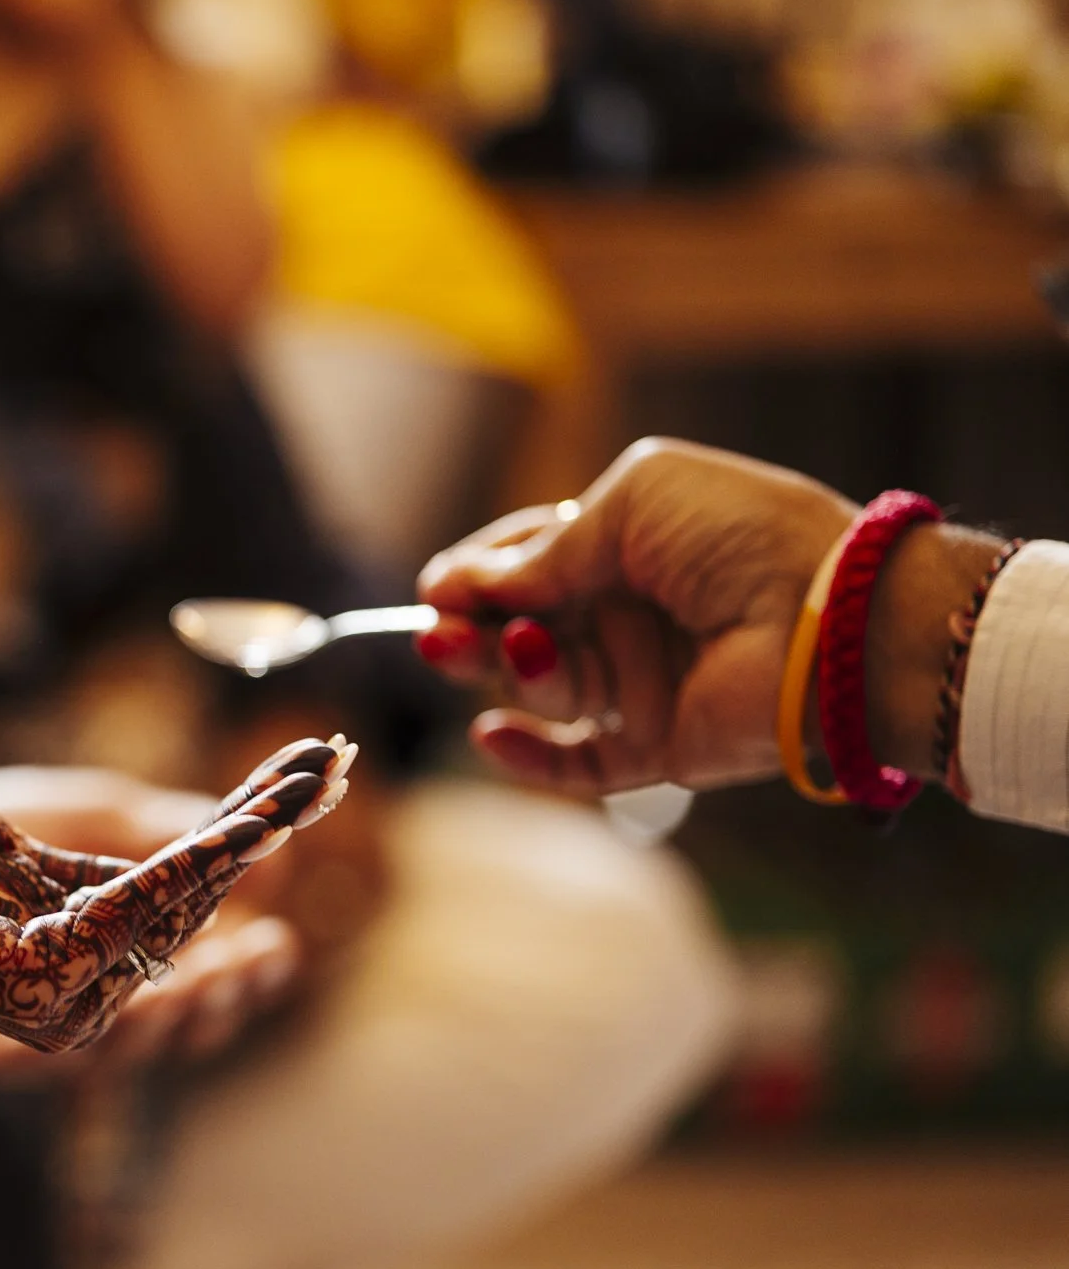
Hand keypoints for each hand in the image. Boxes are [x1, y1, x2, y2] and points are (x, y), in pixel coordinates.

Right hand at [417, 437, 857, 792]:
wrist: (829, 617)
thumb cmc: (744, 536)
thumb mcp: (634, 505)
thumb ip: (548, 549)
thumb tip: (464, 585)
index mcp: (629, 548)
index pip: (530, 560)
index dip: (480, 572)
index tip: (438, 586)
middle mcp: (629, 615)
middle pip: (519, 627)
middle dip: (471, 627)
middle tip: (439, 632)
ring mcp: (640, 683)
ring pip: (538, 687)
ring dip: (505, 670)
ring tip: (515, 650)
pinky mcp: (656, 746)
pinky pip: (575, 763)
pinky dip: (527, 756)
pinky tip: (493, 732)